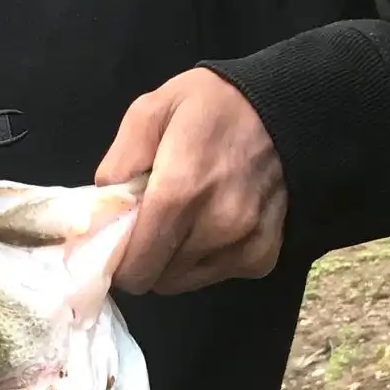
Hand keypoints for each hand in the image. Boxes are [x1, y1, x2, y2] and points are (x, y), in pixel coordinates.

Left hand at [96, 69, 286, 295]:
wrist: (285, 108)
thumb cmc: (210, 108)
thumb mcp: (151, 110)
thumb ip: (119, 161)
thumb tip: (104, 206)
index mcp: (180, 193)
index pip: (135, 266)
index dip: (120, 261)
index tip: (121, 241)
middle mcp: (216, 227)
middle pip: (156, 279)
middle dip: (145, 259)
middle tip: (151, 226)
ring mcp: (243, 246)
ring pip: (183, 281)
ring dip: (174, 261)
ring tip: (184, 222)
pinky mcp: (262, 257)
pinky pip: (215, 276)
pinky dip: (206, 260)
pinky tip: (213, 226)